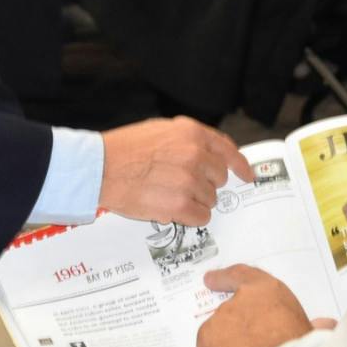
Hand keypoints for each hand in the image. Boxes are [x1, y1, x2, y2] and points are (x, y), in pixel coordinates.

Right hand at [98, 118, 254, 224]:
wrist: (100, 168)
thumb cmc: (124, 149)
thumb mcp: (159, 130)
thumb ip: (187, 139)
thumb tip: (208, 153)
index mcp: (192, 133)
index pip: (228, 150)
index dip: (240, 165)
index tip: (246, 175)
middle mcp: (195, 155)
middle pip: (219, 178)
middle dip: (206, 184)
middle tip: (182, 185)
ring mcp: (190, 181)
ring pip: (210, 199)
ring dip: (195, 201)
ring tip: (168, 194)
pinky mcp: (180, 205)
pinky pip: (201, 217)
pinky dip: (190, 217)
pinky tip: (172, 209)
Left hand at [196, 264, 334, 346]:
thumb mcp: (311, 331)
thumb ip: (314, 325)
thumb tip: (327, 325)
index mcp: (267, 290)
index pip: (242, 275)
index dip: (226, 277)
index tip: (212, 279)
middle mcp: (240, 299)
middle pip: (230, 311)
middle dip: (236, 328)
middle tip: (248, 346)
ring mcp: (220, 318)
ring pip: (218, 332)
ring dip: (226, 345)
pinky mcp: (206, 339)